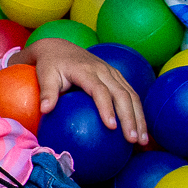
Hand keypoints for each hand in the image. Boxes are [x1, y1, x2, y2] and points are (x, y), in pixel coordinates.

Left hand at [12, 37, 147, 143]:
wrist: (58, 48)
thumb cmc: (50, 65)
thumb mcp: (45, 75)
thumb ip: (46, 92)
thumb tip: (45, 110)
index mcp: (85, 70)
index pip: (100, 90)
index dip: (106, 108)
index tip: (111, 127)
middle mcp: (103, 70)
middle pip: (122, 94)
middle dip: (130, 117)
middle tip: (132, 139)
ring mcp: (112, 73)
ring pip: (132, 95)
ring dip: (139, 118)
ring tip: (142, 140)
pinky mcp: (117, 76)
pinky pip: (131, 94)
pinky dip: (138, 112)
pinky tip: (139, 130)